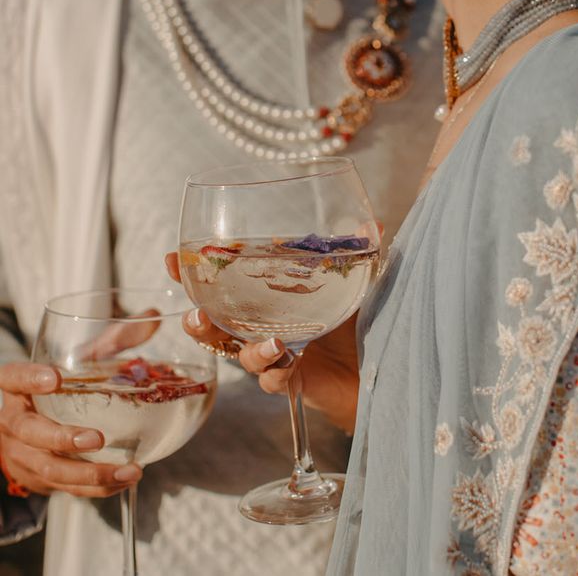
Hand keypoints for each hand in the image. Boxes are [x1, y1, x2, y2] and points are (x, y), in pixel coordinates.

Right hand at [0, 363, 141, 496]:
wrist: (19, 433)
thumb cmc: (48, 396)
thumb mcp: (56, 374)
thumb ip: (86, 362)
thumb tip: (136, 338)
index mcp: (15, 390)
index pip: (14, 378)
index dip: (30, 379)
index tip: (53, 377)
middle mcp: (12, 422)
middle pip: (30, 432)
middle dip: (64, 438)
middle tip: (97, 438)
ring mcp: (21, 454)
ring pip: (51, 468)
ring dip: (92, 473)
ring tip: (128, 470)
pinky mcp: (37, 478)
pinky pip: (66, 488)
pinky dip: (97, 487)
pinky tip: (123, 480)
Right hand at [165, 252, 359, 432]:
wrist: (373, 370)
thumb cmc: (353, 325)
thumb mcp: (354, 287)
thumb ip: (357, 258)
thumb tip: (374, 225)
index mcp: (265, 302)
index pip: (221, 287)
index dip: (193, 274)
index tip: (173, 259)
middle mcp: (261, 329)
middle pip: (215, 328)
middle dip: (197, 320)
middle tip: (197, 314)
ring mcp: (274, 357)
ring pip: (241, 357)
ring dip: (247, 350)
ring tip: (269, 343)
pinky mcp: (291, 381)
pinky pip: (274, 381)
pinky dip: (276, 372)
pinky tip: (285, 361)